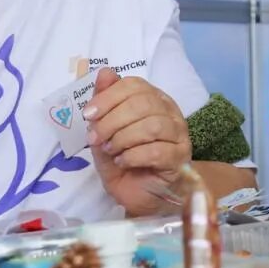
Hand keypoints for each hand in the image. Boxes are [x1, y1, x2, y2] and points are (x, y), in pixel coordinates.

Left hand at [87, 68, 188, 215]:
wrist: (139, 195)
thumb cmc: (124, 160)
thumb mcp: (105, 131)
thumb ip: (104, 103)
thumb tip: (105, 72)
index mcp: (153, 100)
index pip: (134, 85)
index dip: (108, 97)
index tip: (88, 115)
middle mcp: (170, 113)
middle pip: (143, 104)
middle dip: (112, 121)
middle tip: (96, 139)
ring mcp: (179, 136)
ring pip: (151, 126)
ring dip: (122, 139)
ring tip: (110, 150)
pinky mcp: (180, 159)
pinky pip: (157, 151)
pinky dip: (133, 156)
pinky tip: (123, 161)